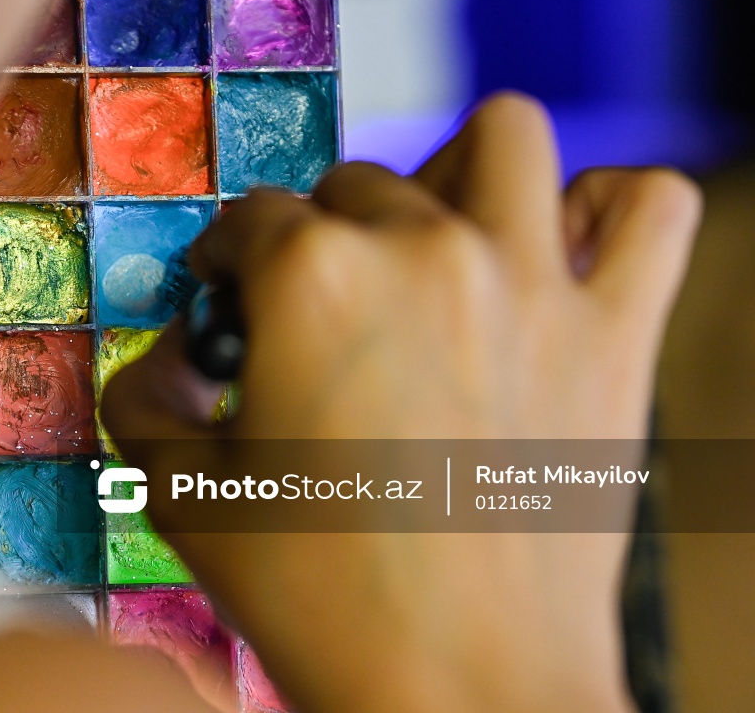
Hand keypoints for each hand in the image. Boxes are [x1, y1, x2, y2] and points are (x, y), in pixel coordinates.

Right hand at [101, 94, 701, 711]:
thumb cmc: (323, 597)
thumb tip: (167, 352)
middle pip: (356, 183)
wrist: (462, 687)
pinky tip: (559, 251)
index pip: (248, 217)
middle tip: (318, 317)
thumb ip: (144, 396)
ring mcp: (532, 282)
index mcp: (310, 280)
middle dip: (320, 239)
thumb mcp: (184, 495)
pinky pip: (650, 208)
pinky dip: (610, 207)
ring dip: (458, 169)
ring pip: (505, 136)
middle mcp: (423, 252)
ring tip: (436, 238)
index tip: (226, 302)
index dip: (223, 262)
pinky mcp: (616, 331)